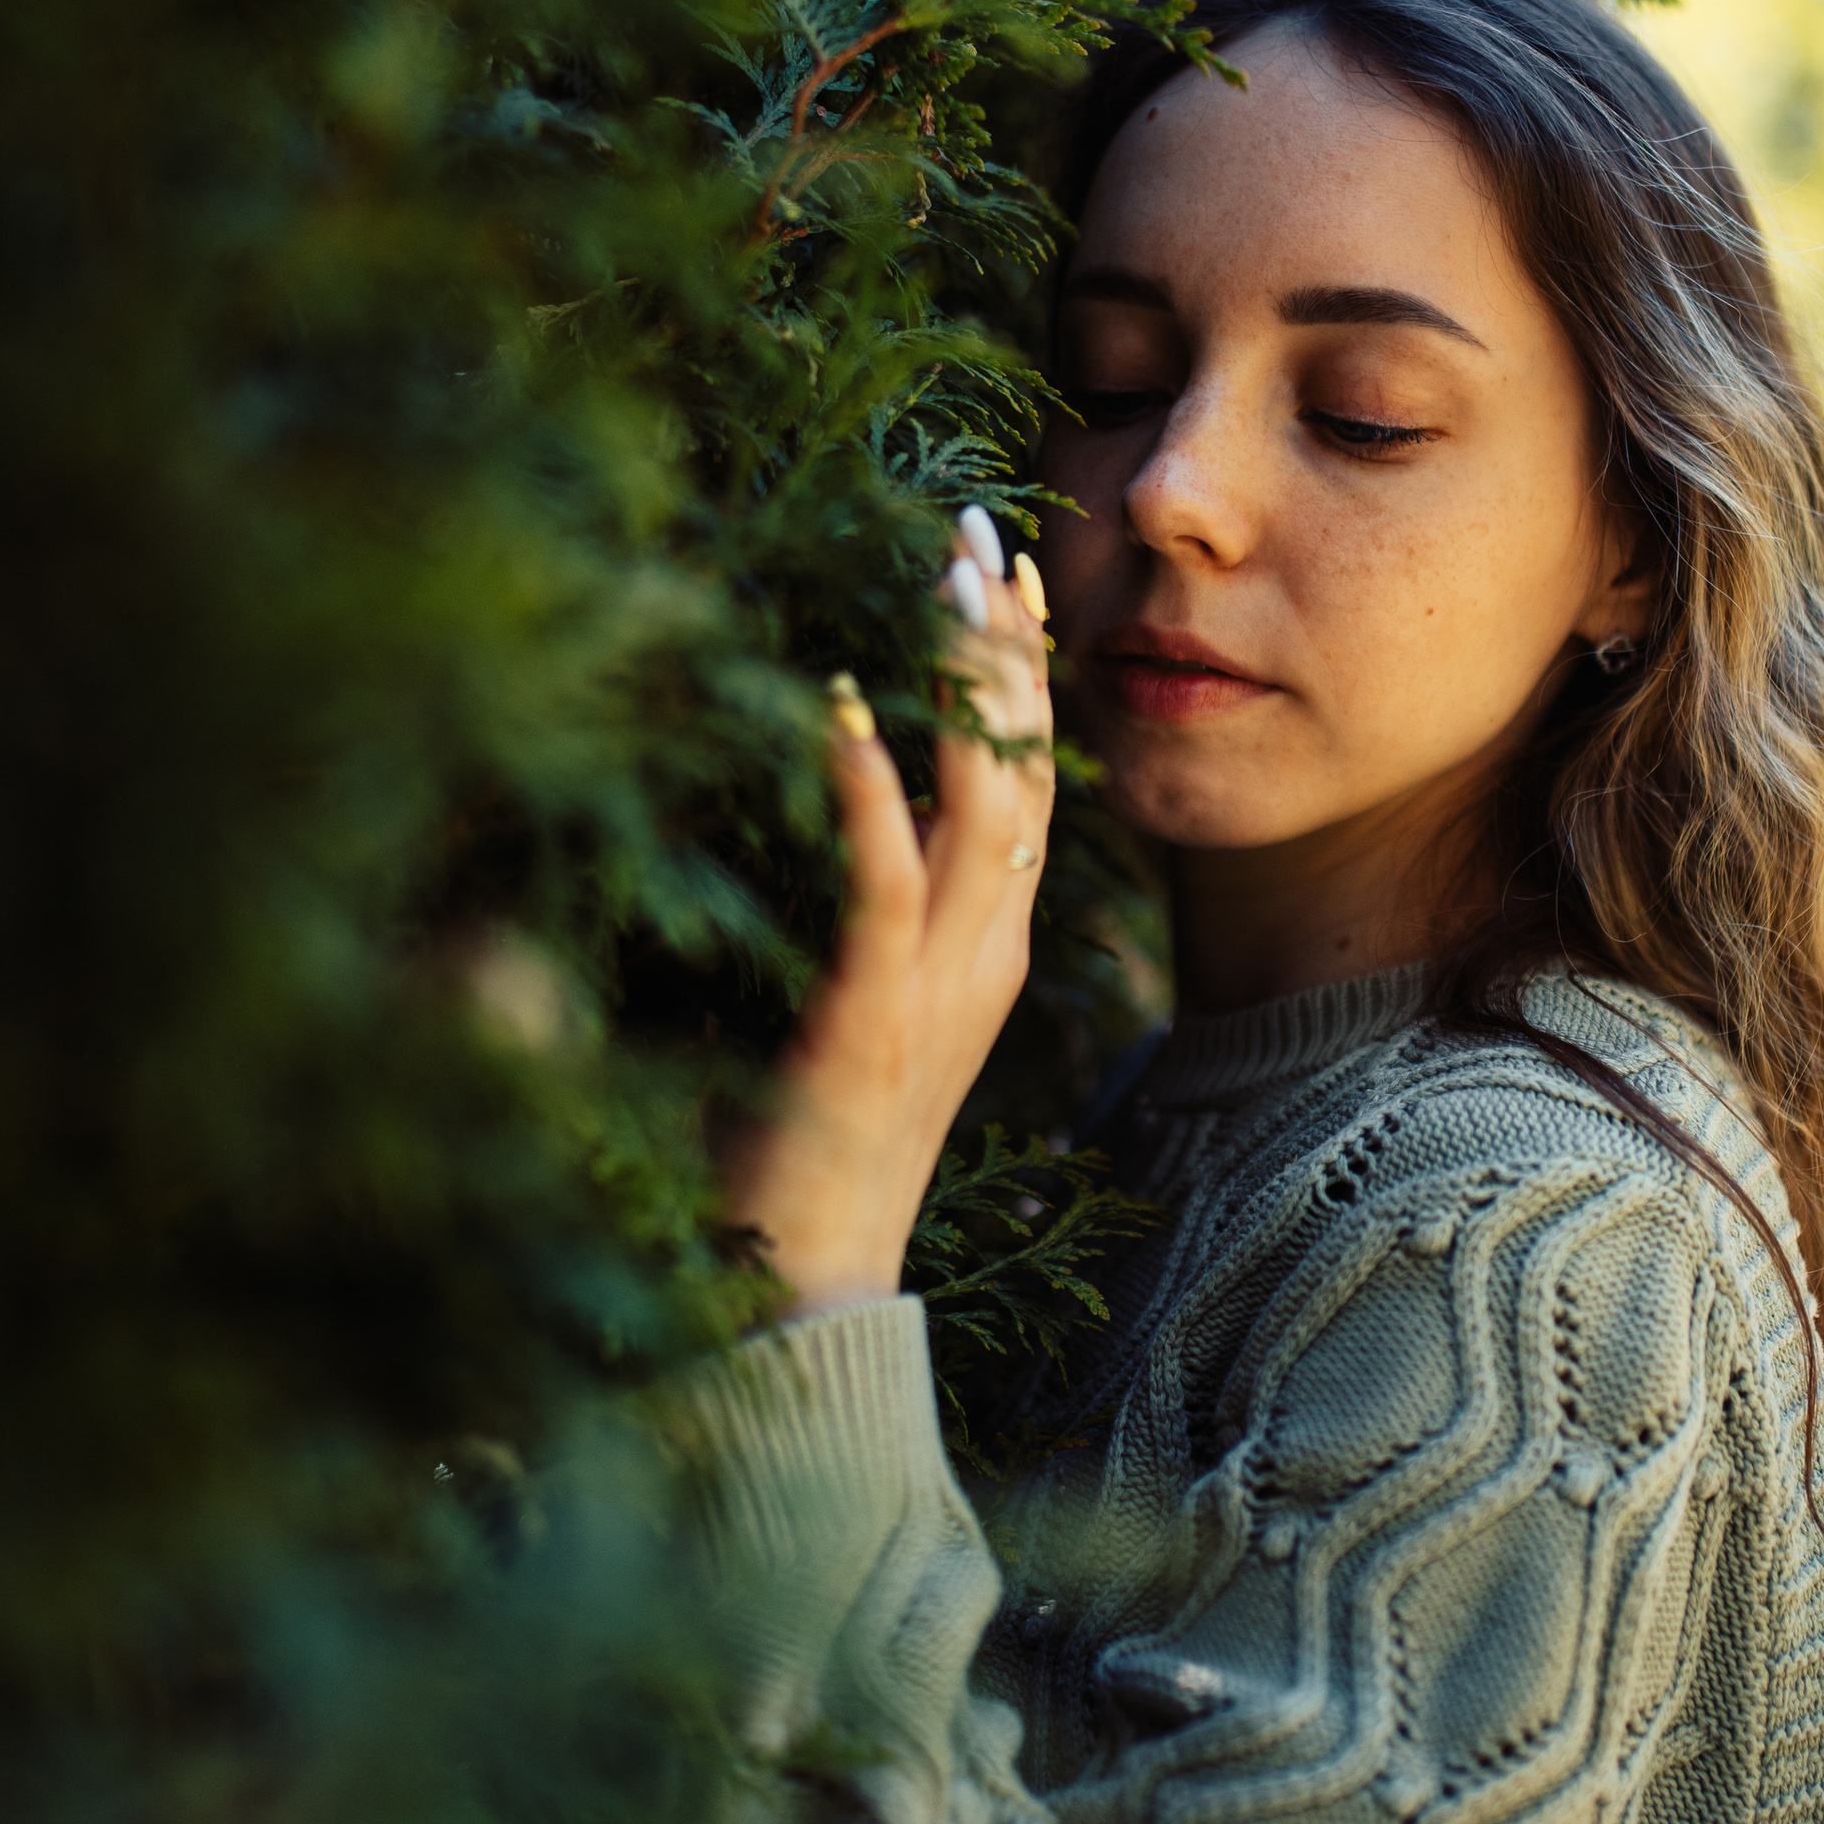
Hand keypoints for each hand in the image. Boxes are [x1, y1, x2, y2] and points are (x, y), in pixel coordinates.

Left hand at [718, 517, 1054, 1314]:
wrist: (803, 1290)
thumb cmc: (795, 1151)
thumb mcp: (832, 1005)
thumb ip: (833, 916)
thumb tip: (806, 811)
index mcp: (984, 950)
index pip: (1028, 784)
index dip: (1026, 676)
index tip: (1009, 574)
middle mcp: (985, 954)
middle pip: (1028, 769)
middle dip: (1008, 647)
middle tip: (979, 533)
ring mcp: (941, 987)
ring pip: (982, 806)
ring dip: (966, 685)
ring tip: (941, 579)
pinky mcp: (873, 1017)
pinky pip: (884, 882)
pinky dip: (868, 788)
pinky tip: (844, 704)